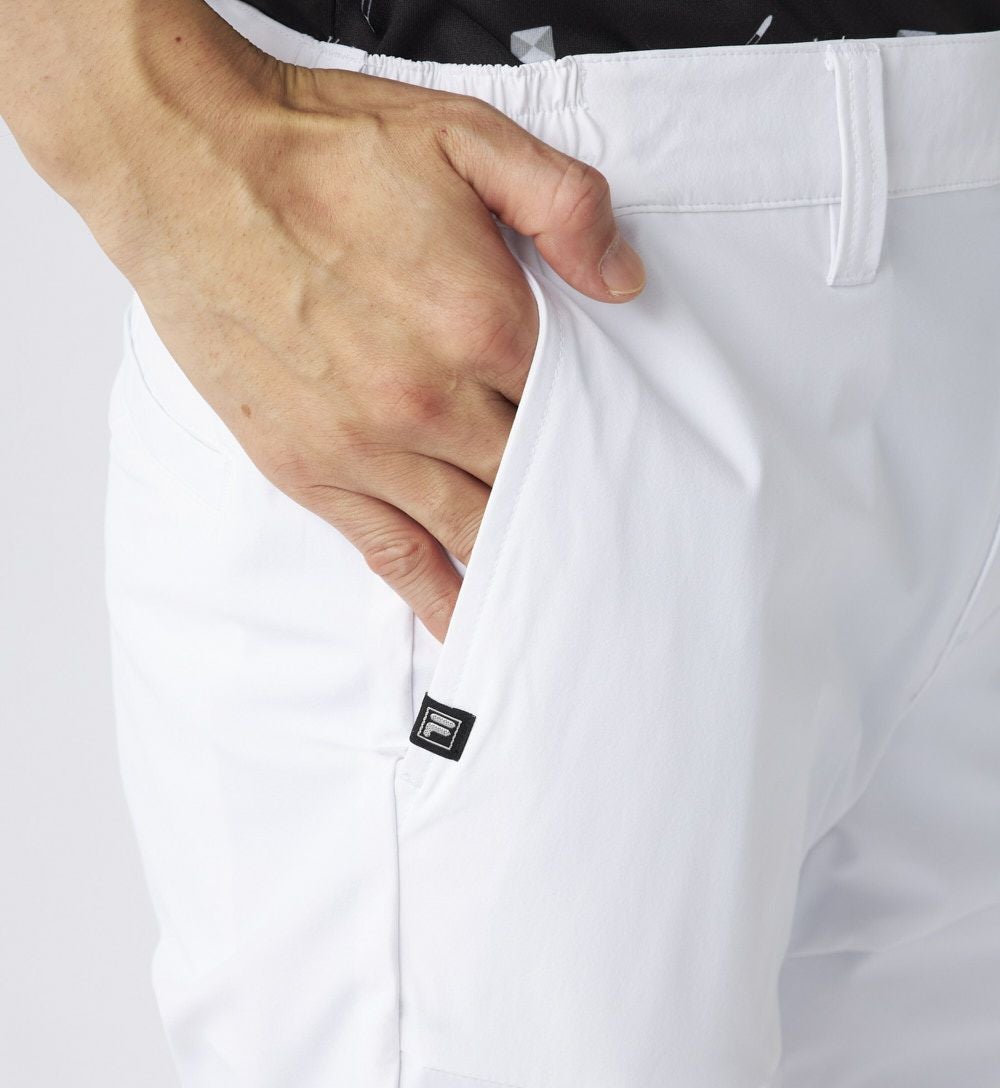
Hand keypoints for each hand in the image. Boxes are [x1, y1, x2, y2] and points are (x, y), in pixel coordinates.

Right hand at [81, 5, 646, 639]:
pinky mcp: (310, 471)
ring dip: (521, 562)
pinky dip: (437, 596)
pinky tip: (467, 624)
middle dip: (574, 505)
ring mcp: (367, 446)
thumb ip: (562, 202)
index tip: (631, 457)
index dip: (607, 432)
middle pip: (532, 478)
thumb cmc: (318, 151)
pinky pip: (393, 555)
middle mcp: (430, 400)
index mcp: (481, 322)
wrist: (186, 165)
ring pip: (474, 530)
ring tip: (566, 596)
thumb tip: (624, 281)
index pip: (578, 407)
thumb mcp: (464, 135)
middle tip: (617, 538)